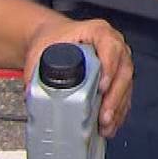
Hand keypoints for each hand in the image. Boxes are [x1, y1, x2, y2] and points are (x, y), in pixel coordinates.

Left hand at [23, 16, 133, 137]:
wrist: (56, 37)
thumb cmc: (54, 38)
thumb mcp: (42, 48)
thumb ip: (36, 69)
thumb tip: (31, 94)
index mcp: (99, 32)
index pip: (110, 47)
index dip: (110, 67)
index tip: (102, 87)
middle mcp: (115, 44)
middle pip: (123, 70)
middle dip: (115, 96)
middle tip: (104, 115)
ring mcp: (119, 60)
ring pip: (126, 85)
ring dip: (118, 108)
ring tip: (106, 126)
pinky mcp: (118, 75)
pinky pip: (124, 94)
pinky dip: (118, 111)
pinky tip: (110, 125)